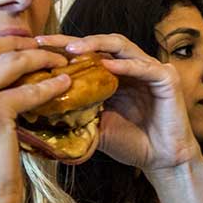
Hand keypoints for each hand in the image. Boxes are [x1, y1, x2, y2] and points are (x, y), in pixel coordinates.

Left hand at [36, 34, 199, 171]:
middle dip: (73, 41)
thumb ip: (76, 111)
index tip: (35, 47)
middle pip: (100, 43)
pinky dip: (125, 66)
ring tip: (73, 50)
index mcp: (114, 74)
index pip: (86, 53)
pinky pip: (144, 68)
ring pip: (121, 46)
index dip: (61, 48)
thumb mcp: (95, 125)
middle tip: (47, 43)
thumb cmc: (130, 143)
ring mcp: (150, 69)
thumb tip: (40, 108)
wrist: (160, 161)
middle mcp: (131, 66)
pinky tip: (107, 66)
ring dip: (97, 45)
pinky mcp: (167, 78)